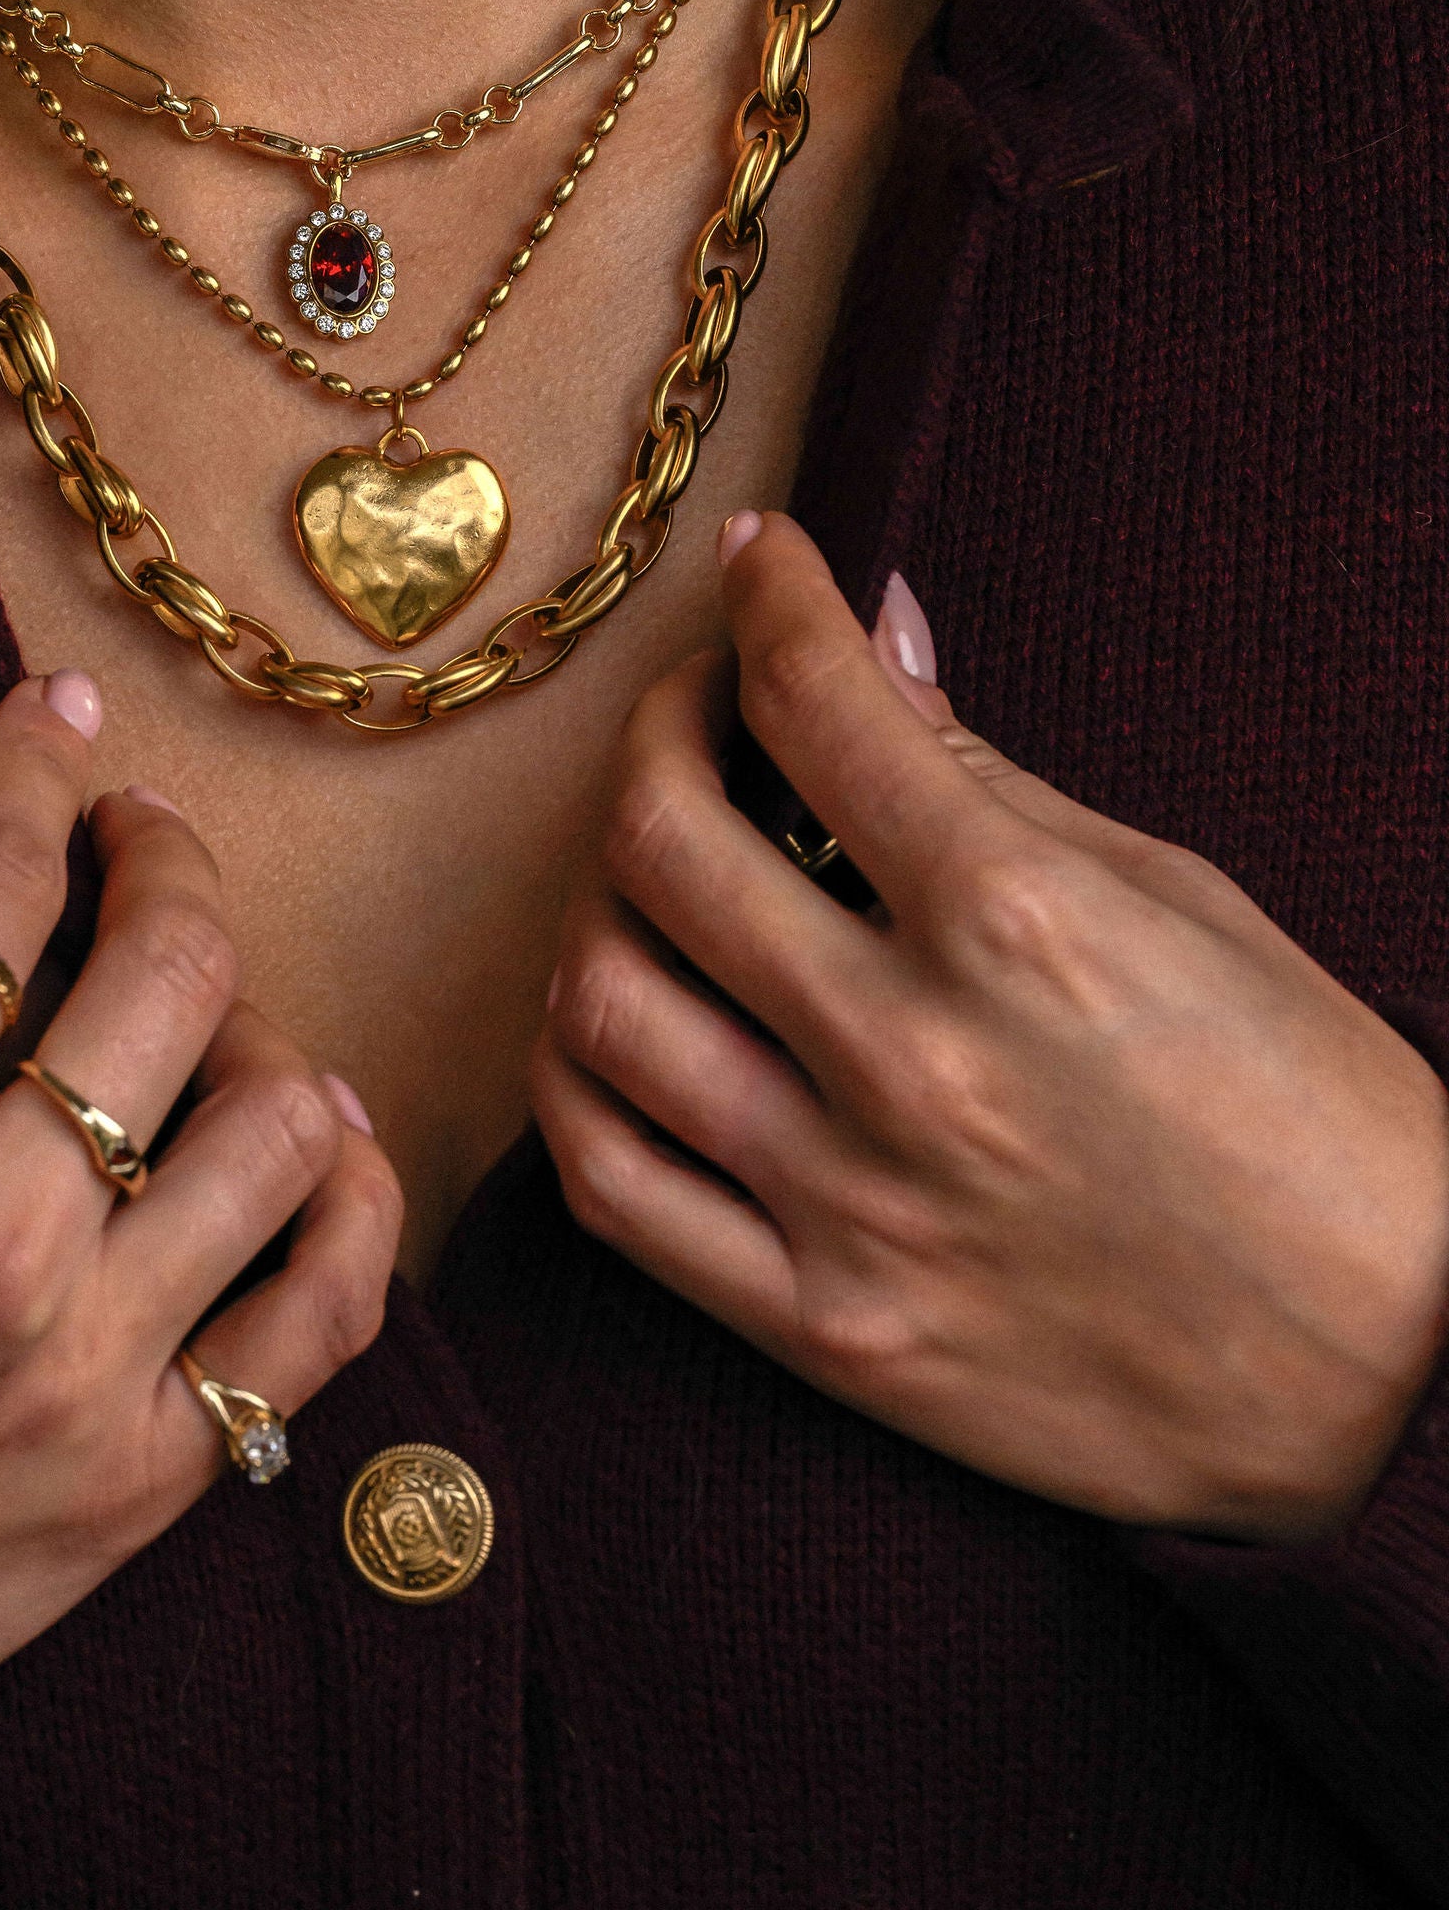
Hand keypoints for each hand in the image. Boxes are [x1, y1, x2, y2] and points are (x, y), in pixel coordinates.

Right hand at [0, 680, 399, 1791]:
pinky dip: (348, 1209)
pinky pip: (321, 1319)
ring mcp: (86, 1358)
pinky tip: (320, 1150)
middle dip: (169, 860)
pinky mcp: (140, 1478)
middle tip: (144, 846)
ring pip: (282, 1121)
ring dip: (265, 1032)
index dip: (34, 768)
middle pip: (175, 967)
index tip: (59, 721)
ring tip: (221, 1027)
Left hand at [535, 516, 1448, 1541]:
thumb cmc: (1320, 1120)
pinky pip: (614, 1190)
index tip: (762, 562)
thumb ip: (993, 778)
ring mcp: (854, 1205)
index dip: (771, 597)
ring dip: (600, 896)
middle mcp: (914, 1059)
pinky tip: (616, 1015)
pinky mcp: (825, 1332)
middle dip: (660, 727)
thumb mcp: (1183, 903)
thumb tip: (878, 637)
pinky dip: (576, 1079)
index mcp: (1021, 926)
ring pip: (604, 1005)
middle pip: (663, 840)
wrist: (1408, 1380)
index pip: (820, 705)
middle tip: (702, 709)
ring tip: (655, 865)